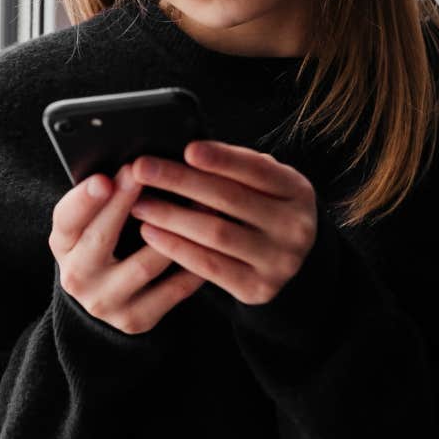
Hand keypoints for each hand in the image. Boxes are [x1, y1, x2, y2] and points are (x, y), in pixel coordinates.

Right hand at [49, 163, 206, 334]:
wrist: (110, 295)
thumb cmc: (109, 239)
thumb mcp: (95, 219)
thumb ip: (107, 194)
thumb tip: (139, 161)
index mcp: (63, 244)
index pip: (67, 219)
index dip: (84, 200)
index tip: (104, 178)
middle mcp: (77, 276)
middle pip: (101, 239)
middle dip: (125, 204)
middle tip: (148, 175)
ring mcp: (105, 302)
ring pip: (143, 265)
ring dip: (173, 232)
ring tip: (199, 203)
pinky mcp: (136, 320)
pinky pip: (172, 290)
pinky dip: (193, 264)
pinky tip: (211, 240)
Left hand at [125, 140, 318, 306]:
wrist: (287, 260)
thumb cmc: (262, 209)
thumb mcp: (263, 184)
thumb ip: (235, 168)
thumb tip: (184, 153)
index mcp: (297, 191)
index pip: (257, 170)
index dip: (222, 158)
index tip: (187, 149)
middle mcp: (295, 227)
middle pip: (230, 199)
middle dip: (181, 181)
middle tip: (143, 169)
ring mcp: (279, 261)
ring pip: (216, 233)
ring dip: (171, 216)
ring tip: (140, 204)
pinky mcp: (258, 289)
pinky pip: (209, 266)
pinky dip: (176, 247)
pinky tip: (151, 233)